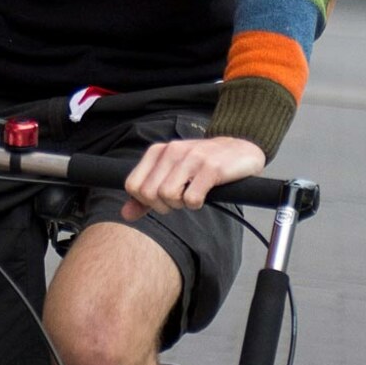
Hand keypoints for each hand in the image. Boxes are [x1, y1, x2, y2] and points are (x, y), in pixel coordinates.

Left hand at [123, 134, 265, 218]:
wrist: (240, 150)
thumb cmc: (202, 165)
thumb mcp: (171, 174)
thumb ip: (146, 195)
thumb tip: (125, 214)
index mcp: (158, 151)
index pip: (133, 185)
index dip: (144, 201)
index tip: (161, 200)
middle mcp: (172, 151)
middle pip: (148, 193)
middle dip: (162, 205)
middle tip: (178, 201)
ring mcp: (191, 158)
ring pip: (167, 195)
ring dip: (180, 204)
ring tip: (191, 196)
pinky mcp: (211, 168)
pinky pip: (191, 198)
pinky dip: (196, 204)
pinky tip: (203, 196)